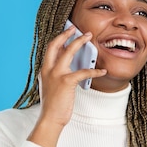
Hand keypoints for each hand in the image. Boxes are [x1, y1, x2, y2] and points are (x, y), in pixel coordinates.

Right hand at [27, 26, 106, 146]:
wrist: (50, 118)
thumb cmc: (54, 105)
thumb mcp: (52, 87)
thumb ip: (57, 76)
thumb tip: (69, 67)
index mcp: (44, 70)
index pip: (50, 49)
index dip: (59, 39)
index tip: (66, 32)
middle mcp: (48, 69)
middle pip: (55, 44)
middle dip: (66, 34)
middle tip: (76, 28)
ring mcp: (56, 74)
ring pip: (68, 52)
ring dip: (79, 42)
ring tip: (89, 37)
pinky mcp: (66, 81)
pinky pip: (83, 71)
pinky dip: (94, 70)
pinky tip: (102, 71)